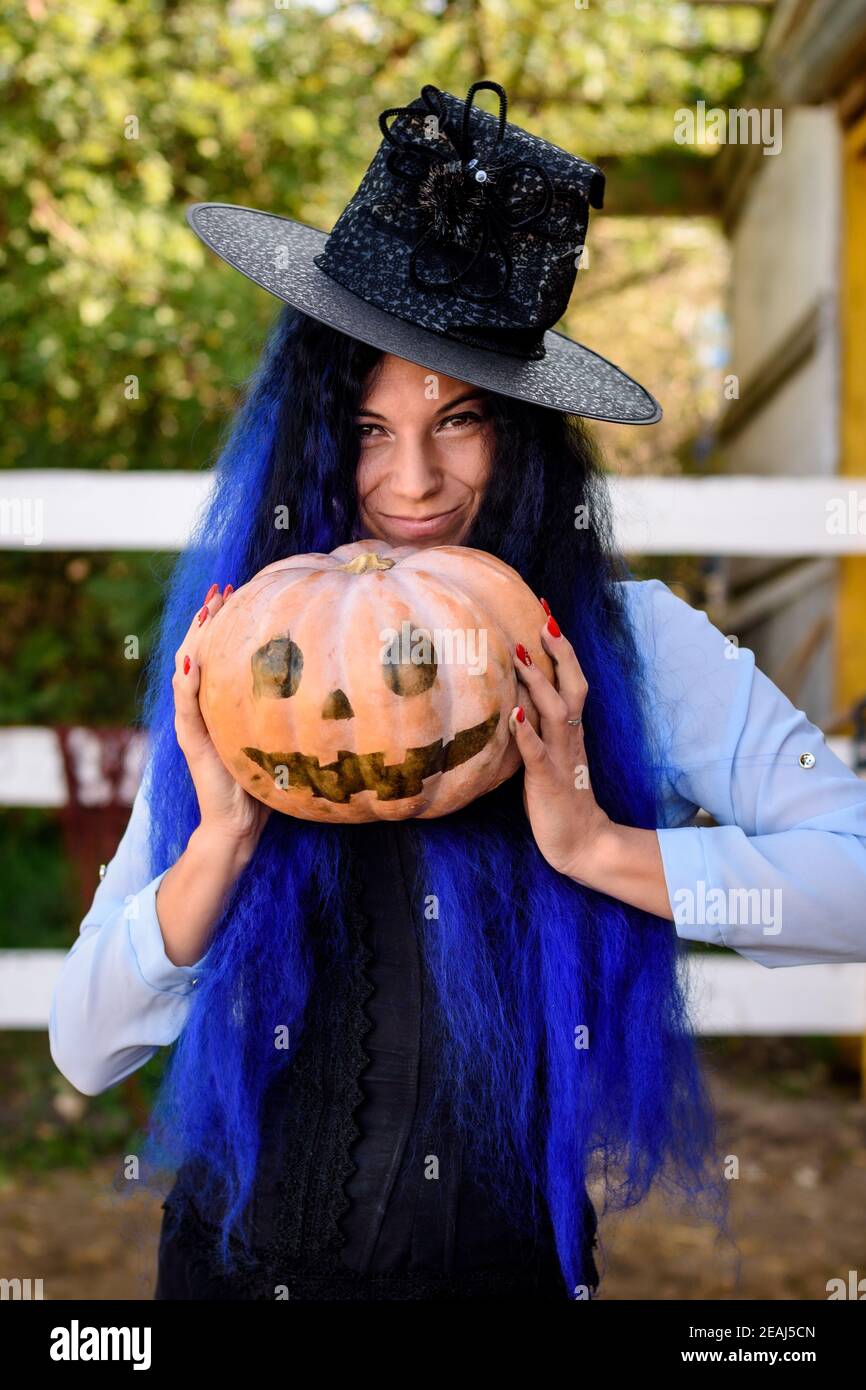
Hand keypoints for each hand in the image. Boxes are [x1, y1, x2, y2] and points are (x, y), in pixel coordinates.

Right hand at [172, 582, 270, 849]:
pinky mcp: (192, 741)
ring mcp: (194, 722)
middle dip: (209, 619)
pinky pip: (185, 705)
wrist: (240, 824)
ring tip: (207, 612)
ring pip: (187, 670)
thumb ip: (289, 710)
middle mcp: (203, 707)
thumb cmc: (266, 782)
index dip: (226, 622)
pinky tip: (192, 661)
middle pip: (199, 652)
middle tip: (221, 589)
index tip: (241, 591)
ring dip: (195, 639)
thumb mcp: (279, 735)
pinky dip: (186, 681)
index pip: (219, 652)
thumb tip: (329, 681)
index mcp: (221, 702)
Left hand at [508, 598, 612, 880]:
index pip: (571, 679)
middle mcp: (570, 738)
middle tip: (544, 617)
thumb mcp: (547, 754)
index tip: (546, 611)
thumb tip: (513, 695)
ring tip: (520, 654)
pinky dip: (527, 733)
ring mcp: (561, 758)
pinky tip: (514, 714)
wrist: (581, 844)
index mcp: (571, 730)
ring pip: (557, 712)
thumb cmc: (559, 797)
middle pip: (574, 686)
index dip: (561, 646)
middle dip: (560, 652)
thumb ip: (536, 726)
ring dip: (539, 682)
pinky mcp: (549, 782)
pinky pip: (539, 754)